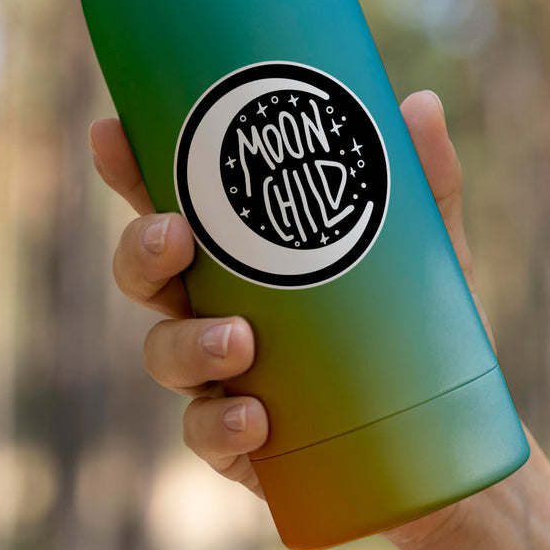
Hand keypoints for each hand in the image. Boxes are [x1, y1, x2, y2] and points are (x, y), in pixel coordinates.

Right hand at [88, 88, 499, 542]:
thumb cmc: (415, 328)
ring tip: (241, 342)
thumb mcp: (427, 249)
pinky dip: (221, 423)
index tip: (110, 131)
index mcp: (240, 254)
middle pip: (144, 273)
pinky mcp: (239, 443)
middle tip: (175, 236)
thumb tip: (421, 102)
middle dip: (142, 249)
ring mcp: (219, 377)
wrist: (440, 447)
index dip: (130, 169)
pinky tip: (256, 418)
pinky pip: (205, 433)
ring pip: (164, 353)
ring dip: (189, 342)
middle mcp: (214, 307)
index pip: (170, 203)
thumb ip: (425, 180)